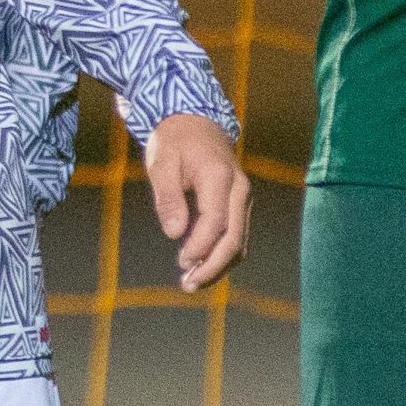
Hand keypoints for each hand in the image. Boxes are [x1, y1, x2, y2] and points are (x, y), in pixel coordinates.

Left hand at [142, 113, 249, 290]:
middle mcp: (239, 189)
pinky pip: (237, 236)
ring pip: (239, 241)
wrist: (195, 121)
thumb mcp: (161, 162)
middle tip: (188, 285)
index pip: (216, 221)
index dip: (200, 246)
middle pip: (234, 237)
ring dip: (218, 266)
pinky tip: (201, 267)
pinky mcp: (239, 205)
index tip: (181, 262)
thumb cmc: (175, 141)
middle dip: (213, 266)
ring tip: (192, 283)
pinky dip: (222, 255)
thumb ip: (168, 197)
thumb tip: (174, 233)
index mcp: (220, 176)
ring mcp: (243, 198)